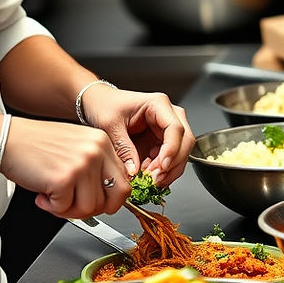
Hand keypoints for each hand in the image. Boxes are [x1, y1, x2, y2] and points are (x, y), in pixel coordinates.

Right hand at [0, 116, 128, 218]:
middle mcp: (96, 150)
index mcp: (102, 141)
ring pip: (90, 208)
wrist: (7, 139)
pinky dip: (52, 208)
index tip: (96, 202)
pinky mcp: (64, 178)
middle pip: (115, 199)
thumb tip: (109, 198)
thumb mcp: (76, 147)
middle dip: (93, 209)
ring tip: (53, 196)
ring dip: (69, 210)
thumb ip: (96, 168)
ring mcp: (82, 164)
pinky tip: (42, 194)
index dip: (110, 200)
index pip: (125, 182)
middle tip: (74, 205)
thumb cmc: (37, 146)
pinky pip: (66, 209)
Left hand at [79, 85, 193, 187]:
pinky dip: (162, 170)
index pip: (175, 128)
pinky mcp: (161, 141)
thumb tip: (134, 171)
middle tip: (156, 179)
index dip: (172, 149)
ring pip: (181, 152)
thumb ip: (123, 148)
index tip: (162, 166)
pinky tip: (148, 176)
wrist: (99, 102)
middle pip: (185, 141)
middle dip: (173, 163)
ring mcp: (166, 128)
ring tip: (150, 180)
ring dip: (169, 170)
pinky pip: (170, 158)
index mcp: (158, 104)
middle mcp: (167, 115)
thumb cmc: (105, 105)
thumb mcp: (110, 125)